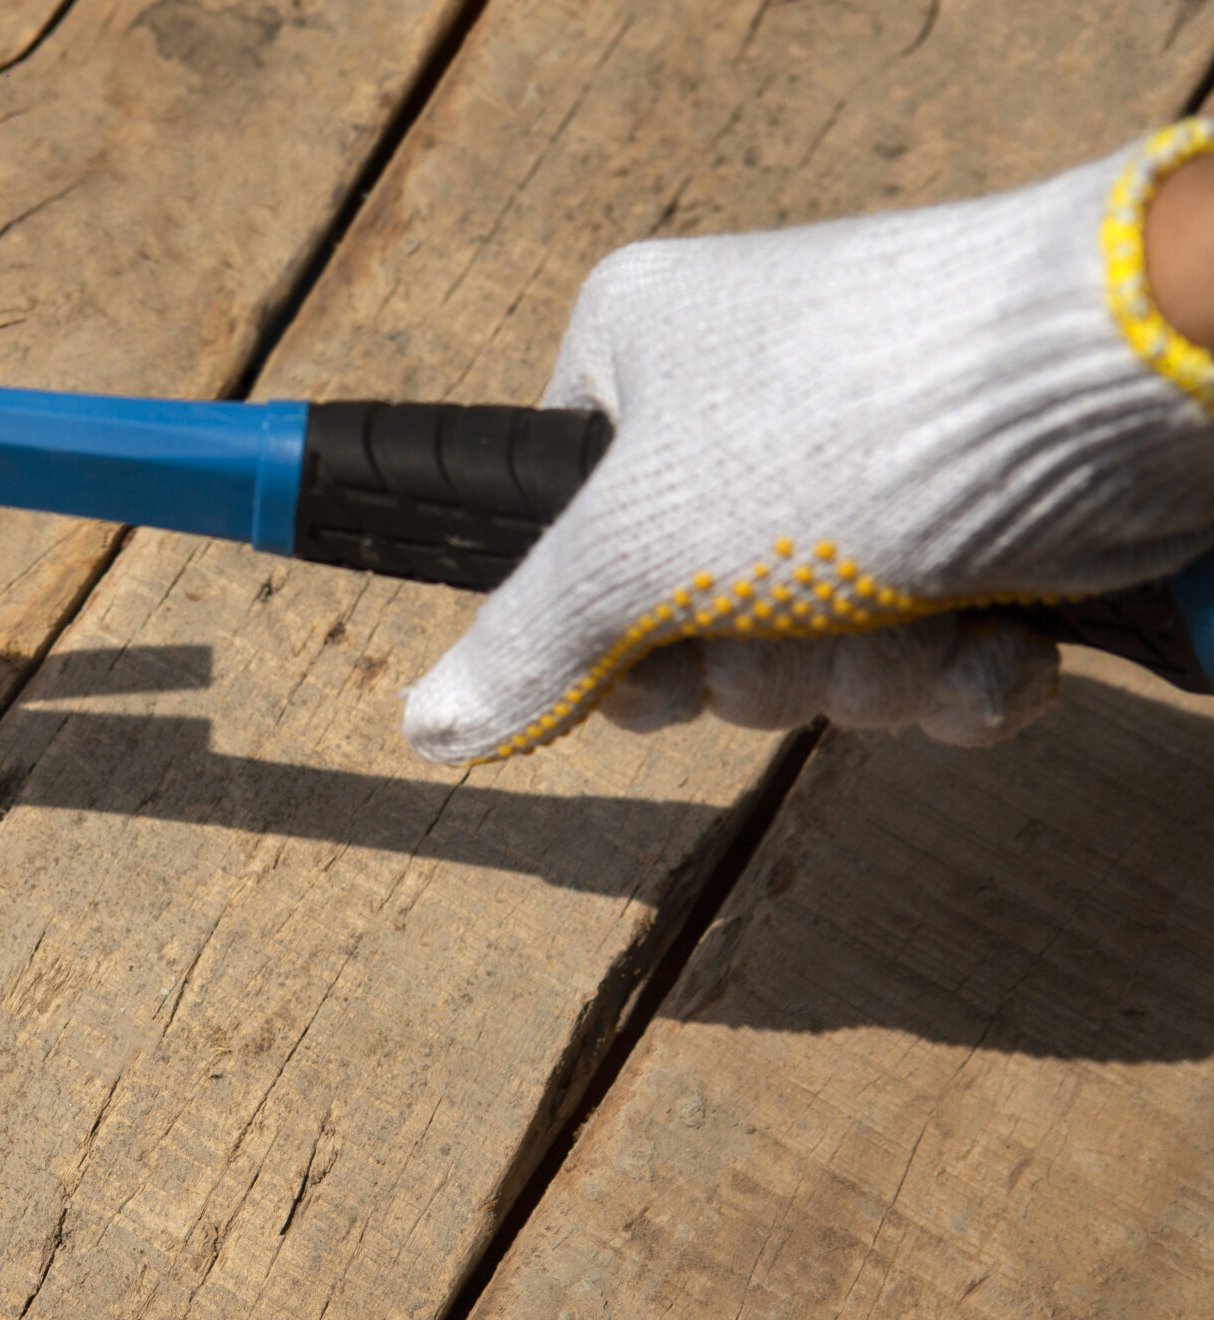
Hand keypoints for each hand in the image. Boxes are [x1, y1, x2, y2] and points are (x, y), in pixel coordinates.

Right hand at [403, 121, 1213, 763]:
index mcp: (637, 364)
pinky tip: (1004, 632)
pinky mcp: (983, 523)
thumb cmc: (853, 426)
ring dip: (871, 674)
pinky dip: (963, 673)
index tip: (641, 654)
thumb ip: (526, 648)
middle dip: (762, 663)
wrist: (1128, 379)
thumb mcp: (639, 552)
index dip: (597, 630)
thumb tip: (421, 724)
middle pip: (689, 625)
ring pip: (817, 657)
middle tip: (800, 615)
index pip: (555, 540)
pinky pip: (928, 657)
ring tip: (923, 603)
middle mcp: (746, 409)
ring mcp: (870, 467)